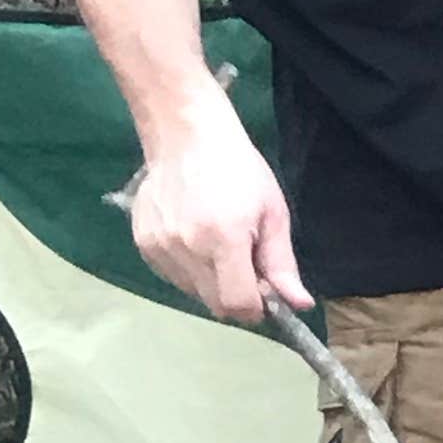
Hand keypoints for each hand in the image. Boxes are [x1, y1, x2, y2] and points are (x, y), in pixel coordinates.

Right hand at [128, 108, 309, 322]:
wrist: (185, 136)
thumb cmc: (239, 171)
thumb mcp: (272, 213)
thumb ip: (282, 264)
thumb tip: (300, 305)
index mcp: (223, 240)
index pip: (238, 305)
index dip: (256, 306)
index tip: (264, 290)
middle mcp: (187, 249)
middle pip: (215, 305)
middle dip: (236, 296)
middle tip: (244, 263)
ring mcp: (160, 247)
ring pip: (193, 293)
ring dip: (212, 283)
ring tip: (217, 245)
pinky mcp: (143, 244)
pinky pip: (172, 277)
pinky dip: (189, 271)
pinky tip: (195, 239)